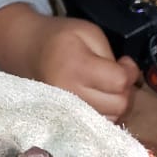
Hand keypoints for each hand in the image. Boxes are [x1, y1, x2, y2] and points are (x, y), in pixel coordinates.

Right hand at [0, 4, 139, 120]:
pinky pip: (96, 124)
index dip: (130, 72)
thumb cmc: (59, 37)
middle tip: (116, 75)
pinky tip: (98, 98)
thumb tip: (124, 80)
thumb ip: (110, 56)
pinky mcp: (64, 119)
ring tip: (106, 87)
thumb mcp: (89, 32)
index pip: (120, 82)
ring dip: (115, 104)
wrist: (26, 50)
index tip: (124, 62)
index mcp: (77, 66)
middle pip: (118, 105)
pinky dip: (104, 112)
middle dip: (125, 90)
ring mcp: (65, 110)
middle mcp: (70, 93)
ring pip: (110, 119)